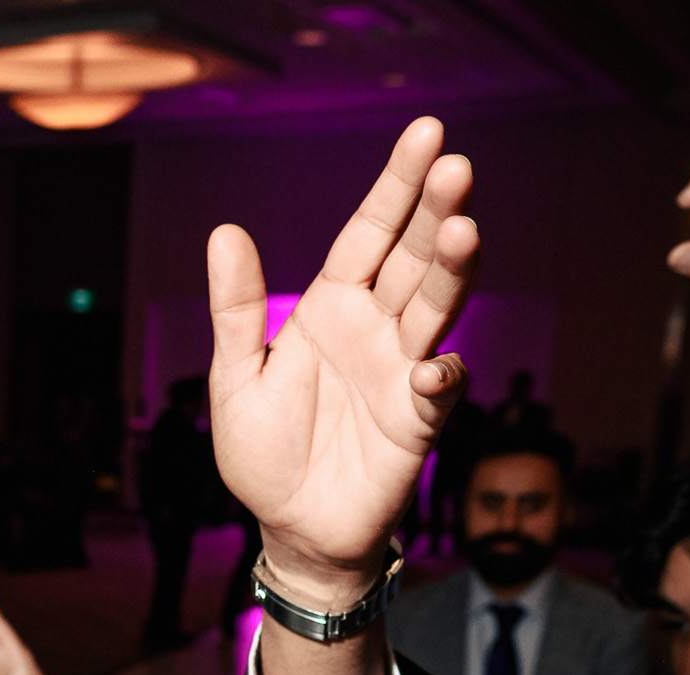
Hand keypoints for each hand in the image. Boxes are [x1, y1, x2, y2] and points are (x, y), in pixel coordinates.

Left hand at [209, 118, 478, 603]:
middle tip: (457, 166)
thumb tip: (224, 232)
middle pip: (412, 258)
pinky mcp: (417, 421)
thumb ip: (236, 310)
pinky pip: (439, 390)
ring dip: (452, 272)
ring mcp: (401, 371)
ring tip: (465, 229)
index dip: (396, 185)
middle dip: (435, 212)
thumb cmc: (263, 453)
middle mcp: (375, 329)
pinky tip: (434, 366)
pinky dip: (441, 377)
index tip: (428, 132)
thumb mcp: (235, 376)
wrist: (289, 527)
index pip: (369, 233)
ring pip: (436, 308)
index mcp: (330, 307)